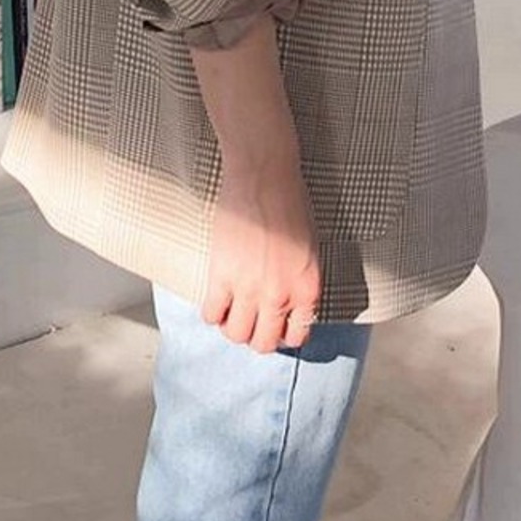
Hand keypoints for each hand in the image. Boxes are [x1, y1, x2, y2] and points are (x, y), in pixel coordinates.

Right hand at [201, 155, 321, 354]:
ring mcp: (249, 288)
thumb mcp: (309, 250)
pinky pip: (211, 313)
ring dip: (231, 326)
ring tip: (230, 310)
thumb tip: (286, 304)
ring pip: (235, 334)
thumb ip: (299, 282)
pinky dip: (211, 312)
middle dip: (255, 336)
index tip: (273, 326)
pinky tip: (215, 297)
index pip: (296, 337)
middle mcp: (280, 295)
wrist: (265, 176)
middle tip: (249, 321)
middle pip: (263, 343)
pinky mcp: (222, 275)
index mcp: (307, 289)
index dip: (282, 334)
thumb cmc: (290, 203)